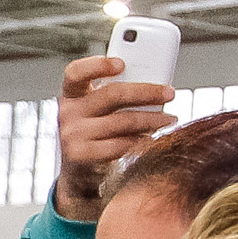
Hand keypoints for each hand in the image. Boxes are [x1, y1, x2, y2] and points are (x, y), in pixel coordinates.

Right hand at [53, 55, 173, 217]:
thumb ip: (115, 95)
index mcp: (71, 95)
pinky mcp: (81, 155)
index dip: (98, 65)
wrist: (79, 175)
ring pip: (123, 120)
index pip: (76, 73)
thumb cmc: (96, 135)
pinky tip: (152, 139)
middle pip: (111, 94)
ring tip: (170, 120)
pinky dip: (141, 141)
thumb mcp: (98, 112)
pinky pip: (121, 145)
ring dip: (152, 119)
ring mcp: (72, 135)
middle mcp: (67, 113)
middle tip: (169, 93)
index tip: (122, 63)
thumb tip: (154, 85)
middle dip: (146, 92)